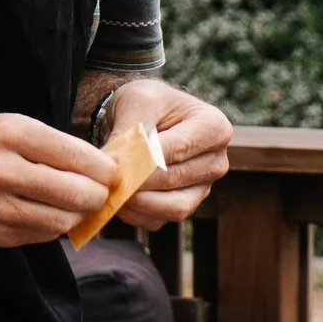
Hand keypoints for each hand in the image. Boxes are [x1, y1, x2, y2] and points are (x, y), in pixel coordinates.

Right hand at [0, 113, 117, 245]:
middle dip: (97, 196)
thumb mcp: (6, 126)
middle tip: (100, 194)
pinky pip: (38, 236)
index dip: (105, 170)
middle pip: (76, 193)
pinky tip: (47, 215)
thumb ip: (52, 145)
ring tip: (76, 206)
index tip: (112, 173)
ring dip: (77, 216)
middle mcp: (0, 169)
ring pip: (61, 220)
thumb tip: (104, 169)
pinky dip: (52, 228)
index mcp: (10, 133)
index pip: (78, 156)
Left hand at [99, 79, 232, 230]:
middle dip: (137, 181)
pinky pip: (160, 220)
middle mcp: (216, 161)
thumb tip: (117, 167)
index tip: (113, 162)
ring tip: (112, 189)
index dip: (144, 159)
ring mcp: (204, 187)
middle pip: (175, 179)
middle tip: (106, 178)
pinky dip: (135, 214)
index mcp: (215, 128)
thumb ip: (132, 132)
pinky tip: (118, 198)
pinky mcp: (185, 205)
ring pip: (173, 207)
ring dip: (137, 203)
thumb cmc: (147, 103)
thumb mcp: (139, 101)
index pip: (178, 149)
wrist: (146, 116)